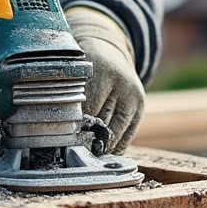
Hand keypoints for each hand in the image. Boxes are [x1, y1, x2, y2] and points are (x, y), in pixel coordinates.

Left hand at [64, 7, 142, 152]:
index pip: (90, 108)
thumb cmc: (87, 67)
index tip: (65, 137)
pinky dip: (116, 146)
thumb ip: (73, 95)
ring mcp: (134, 97)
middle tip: (74, 149)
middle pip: (103, 121)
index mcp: (105, 72)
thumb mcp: (78, 72)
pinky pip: (128, 134)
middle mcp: (124, 85)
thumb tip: (65, 129)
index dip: (77, 124)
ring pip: (116, 130)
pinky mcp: (140, 107)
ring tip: (87, 152)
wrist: (111, 54)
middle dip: (88, 137)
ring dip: (101, 144)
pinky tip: (104, 150)